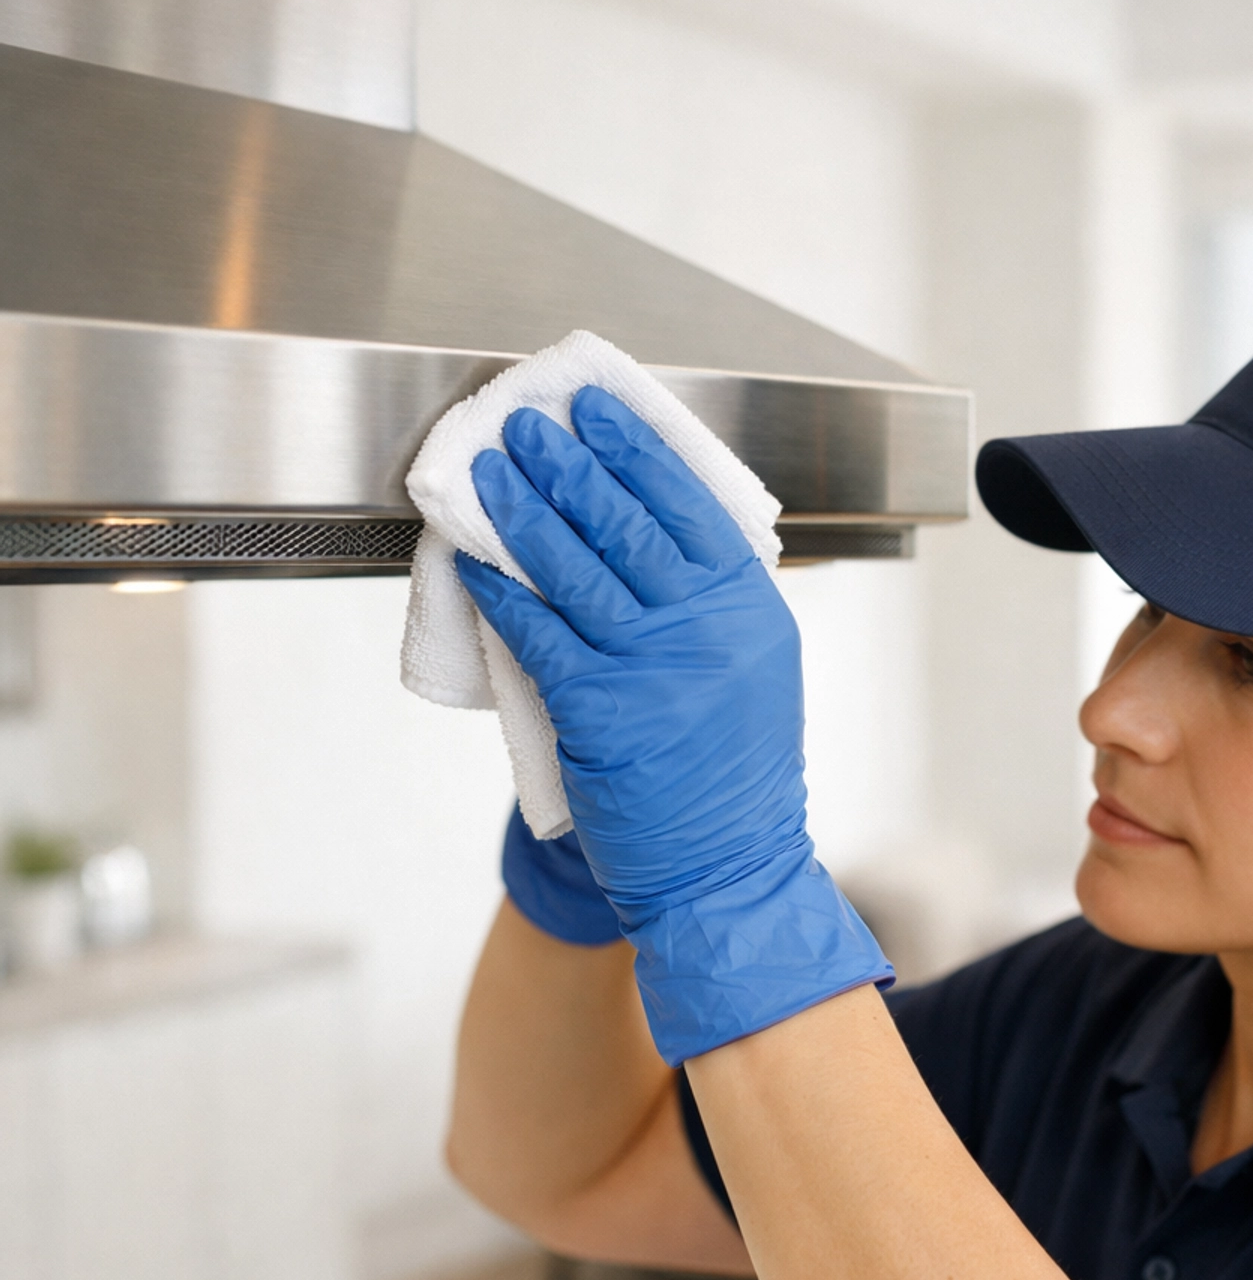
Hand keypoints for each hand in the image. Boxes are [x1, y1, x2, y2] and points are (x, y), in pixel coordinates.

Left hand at [457, 386, 889, 1062]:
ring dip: (523, 511)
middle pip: (627, 522)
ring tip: (490, 472)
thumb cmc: (730, 774)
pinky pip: (538, 632)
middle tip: (526, 425)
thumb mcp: (751, 671)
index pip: (690, 504)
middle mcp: (708, 631)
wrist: (726, 870)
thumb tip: (637, 525)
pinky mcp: (601, 711)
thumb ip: (709, 603)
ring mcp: (655, 670)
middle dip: (569, 465)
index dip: (637, 449)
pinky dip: (502, 591)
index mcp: (751, 610)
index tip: (596, 409)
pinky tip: (475, 561)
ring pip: (576, 567)